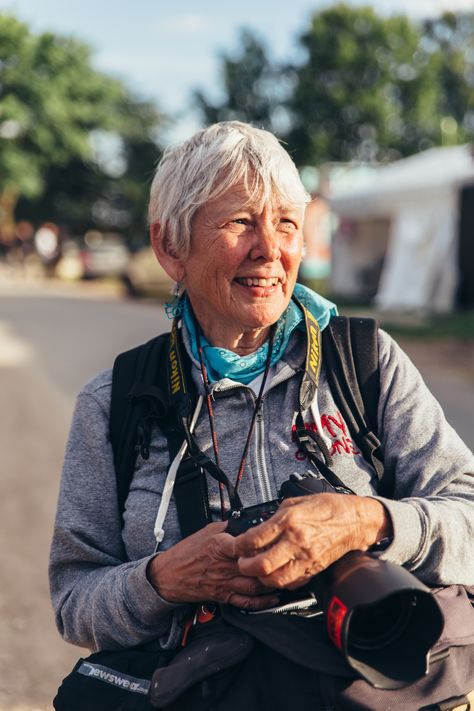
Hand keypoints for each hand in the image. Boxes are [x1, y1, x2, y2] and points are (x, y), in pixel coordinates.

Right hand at [147, 521, 279, 609]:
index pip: (245, 545)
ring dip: (272, 584)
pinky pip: (246, 603)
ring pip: (254, 586)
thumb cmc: (186, 553)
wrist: (169, 576)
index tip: (274, 539)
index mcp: (220, 547)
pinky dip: (262, 603)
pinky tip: (273, 599)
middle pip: (255, 567)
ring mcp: (225, 583)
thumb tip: (244, 521)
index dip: (261, 543)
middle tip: (287, 560)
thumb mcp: (206, 531)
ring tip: (286, 579)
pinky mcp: (223, 597)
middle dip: (272, 565)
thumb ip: (227, 527)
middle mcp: (224, 566)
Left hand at [233, 494, 391, 589]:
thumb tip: (259, 526)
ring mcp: (306, 558)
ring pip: (275, 579)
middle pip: (262, 564)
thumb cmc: (327, 508)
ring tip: (256, 571)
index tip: (235, 546)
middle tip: (241, 562)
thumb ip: (275, 515)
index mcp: (289, 520)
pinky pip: (291, 583)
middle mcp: (296, 541)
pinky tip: (274, 574)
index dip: (239, 546)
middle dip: (245, 566)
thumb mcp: (295, 502)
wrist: (353, 520)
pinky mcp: (314, 569)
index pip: (255, 539)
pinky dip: (278, 582)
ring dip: (260, 578)